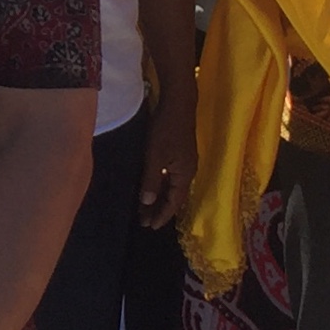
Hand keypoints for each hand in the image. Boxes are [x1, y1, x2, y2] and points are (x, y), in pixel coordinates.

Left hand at [138, 93, 197, 228]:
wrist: (178, 103)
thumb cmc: (166, 129)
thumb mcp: (155, 156)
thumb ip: (151, 180)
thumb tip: (147, 203)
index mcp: (184, 175)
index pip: (174, 202)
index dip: (162, 215)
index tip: (150, 226)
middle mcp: (187, 171)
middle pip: (173, 197)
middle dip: (158, 209)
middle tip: (143, 222)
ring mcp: (183, 163)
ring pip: (170, 187)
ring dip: (157, 198)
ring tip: (143, 210)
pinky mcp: (178, 155)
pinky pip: (169, 177)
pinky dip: (159, 185)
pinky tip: (149, 189)